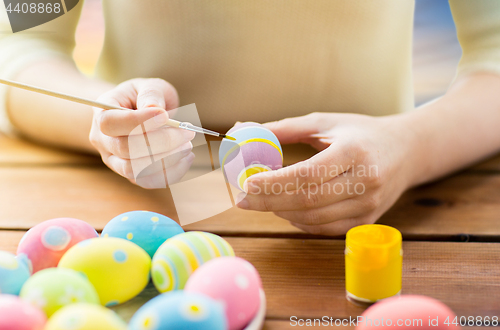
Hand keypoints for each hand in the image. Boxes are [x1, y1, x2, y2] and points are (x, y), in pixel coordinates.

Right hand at [89, 78, 195, 187]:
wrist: (141, 113)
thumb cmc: (144, 97)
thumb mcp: (148, 86)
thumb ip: (151, 94)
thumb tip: (154, 109)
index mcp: (101, 113)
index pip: (111, 123)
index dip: (138, 122)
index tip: (165, 116)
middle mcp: (103, 140)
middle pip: (125, 149)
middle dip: (161, 142)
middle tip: (187, 133)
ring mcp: (115, 161)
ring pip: (136, 170)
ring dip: (167, 160)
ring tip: (188, 145)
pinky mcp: (131, 174)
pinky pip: (148, 181)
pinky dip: (171, 173)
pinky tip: (186, 158)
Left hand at [236, 112, 417, 235]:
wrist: (407, 151)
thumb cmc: (361, 133)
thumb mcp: (325, 122)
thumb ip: (285, 129)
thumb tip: (242, 130)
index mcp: (354, 152)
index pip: (307, 174)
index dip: (274, 182)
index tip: (246, 182)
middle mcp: (365, 181)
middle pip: (308, 200)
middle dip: (269, 202)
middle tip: (243, 199)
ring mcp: (368, 206)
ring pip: (314, 219)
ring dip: (281, 212)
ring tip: (261, 201)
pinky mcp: (367, 221)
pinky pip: (325, 229)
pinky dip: (299, 222)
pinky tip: (286, 210)